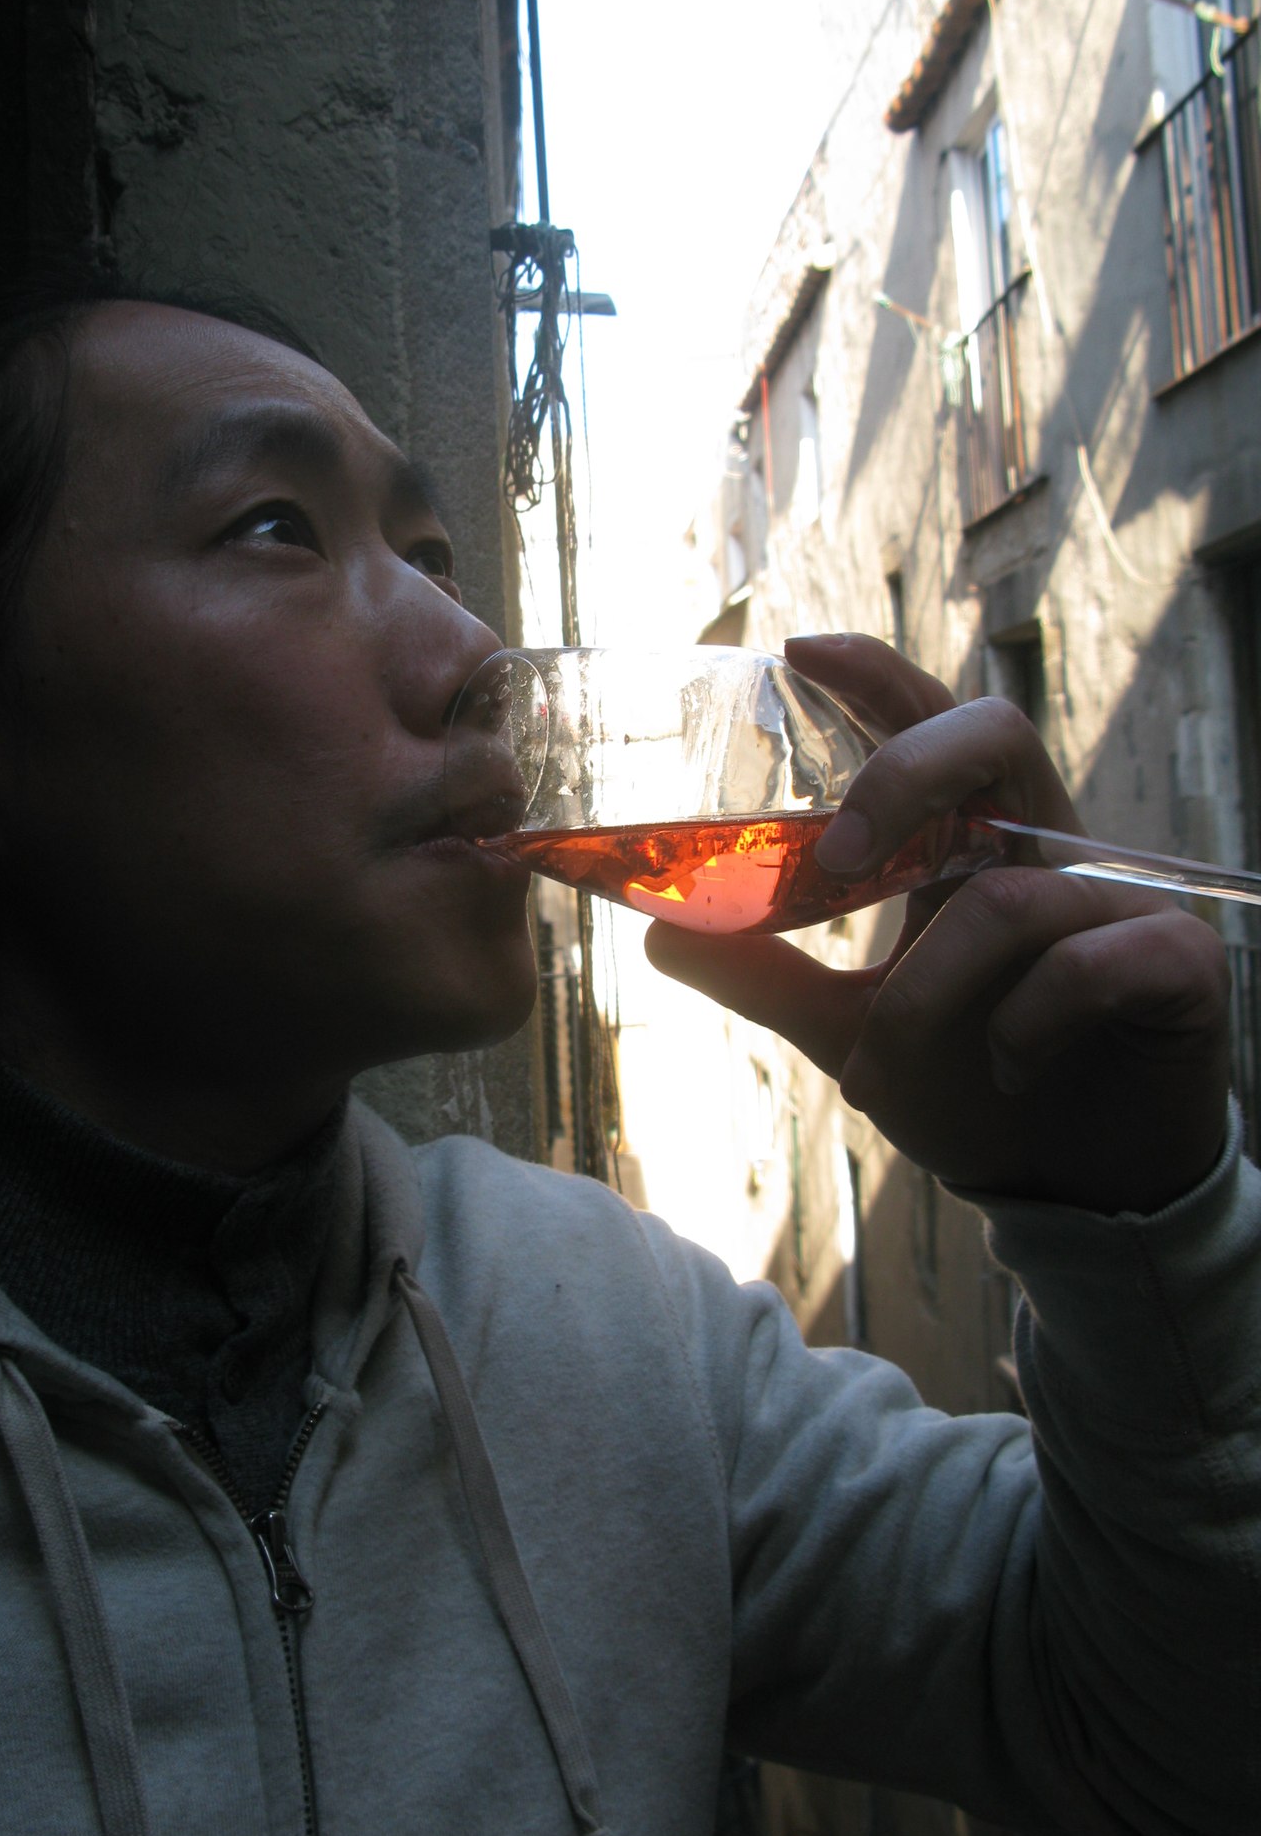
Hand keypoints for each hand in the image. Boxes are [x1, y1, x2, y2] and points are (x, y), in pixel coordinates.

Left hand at [645, 634, 1232, 1213]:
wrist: (1071, 1185)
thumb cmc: (968, 1083)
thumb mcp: (848, 1028)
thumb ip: (765, 974)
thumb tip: (658, 932)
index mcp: (969, 843)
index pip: (928, 723)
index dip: (875, 675)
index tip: (798, 651)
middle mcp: (1043, 849)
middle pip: (994, 733)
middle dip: (907, 775)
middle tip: (839, 853)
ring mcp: (1116, 899)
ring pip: (1012, 897)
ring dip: (927, 992)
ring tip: (890, 1061)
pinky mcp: (1177, 963)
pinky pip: (1089, 965)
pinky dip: (1024, 1024)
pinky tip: (1007, 1067)